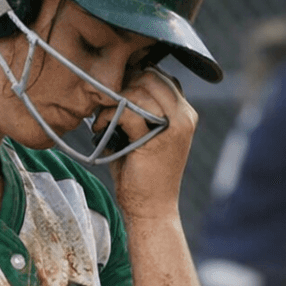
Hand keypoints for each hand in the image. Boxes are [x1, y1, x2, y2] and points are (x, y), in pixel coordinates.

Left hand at [102, 67, 197, 220]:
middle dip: (123, 84)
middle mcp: (186, 116)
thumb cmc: (144, 174)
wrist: (152, 209)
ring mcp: (176, 126)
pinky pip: (129, 109)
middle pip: (152, 76)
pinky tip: (100, 128)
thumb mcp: (146, 135)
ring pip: (141, 89)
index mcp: (185, 113)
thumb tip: (118, 83)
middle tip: (105, 103)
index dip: (134, 78)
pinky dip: (108, 115)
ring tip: (102, 118)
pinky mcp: (159, 137)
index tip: (114, 94)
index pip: (161, 76)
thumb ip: (141, 110)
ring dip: (113, 99)